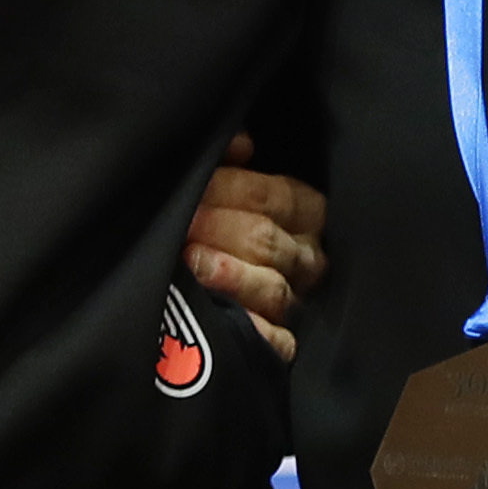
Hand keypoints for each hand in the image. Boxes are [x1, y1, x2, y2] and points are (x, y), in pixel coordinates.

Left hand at [185, 137, 329, 361]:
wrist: (202, 309)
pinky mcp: (281, 345)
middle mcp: (306, 258)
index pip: (274, 196)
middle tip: (182, 224)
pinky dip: (253, 329)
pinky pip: (277, 341)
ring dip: (231, 274)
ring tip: (191, 261)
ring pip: (272, 289)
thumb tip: (239, 143)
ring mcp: (294, 303)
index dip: (230, 189)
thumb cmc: (215, 226)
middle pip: (268, 240)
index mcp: (305, 213)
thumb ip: (230, 161)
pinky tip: (223, 316)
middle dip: (220, 228)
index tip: (193, 187)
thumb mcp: (226, 188)